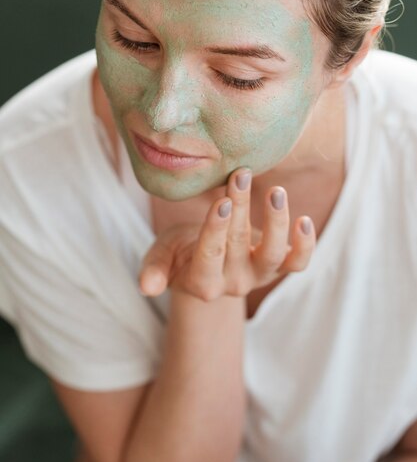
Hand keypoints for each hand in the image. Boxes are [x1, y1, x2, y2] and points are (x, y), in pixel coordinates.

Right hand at [139, 167, 315, 299]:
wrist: (203, 266)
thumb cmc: (178, 255)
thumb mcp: (161, 258)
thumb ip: (154, 270)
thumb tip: (146, 287)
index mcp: (202, 281)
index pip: (210, 255)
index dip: (216, 230)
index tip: (222, 202)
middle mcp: (234, 282)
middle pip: (240, 245)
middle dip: (242, 207)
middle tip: (240, 174)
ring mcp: (258, 275)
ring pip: (274, 255)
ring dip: (277, 223)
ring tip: (276, 192)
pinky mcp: (277, 267)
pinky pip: (297, 262)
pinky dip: (305, 245)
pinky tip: (303, 220)